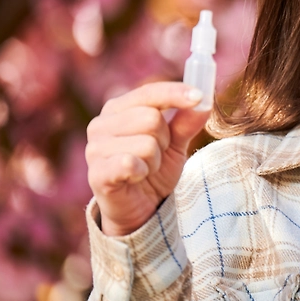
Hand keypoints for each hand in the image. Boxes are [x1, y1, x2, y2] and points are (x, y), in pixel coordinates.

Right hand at [85, 82, 210, 236]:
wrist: (139, 208)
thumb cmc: (154, 169)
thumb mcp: (175, 143)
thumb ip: (186, 121)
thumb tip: (204, 100)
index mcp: (118, 108)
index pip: (149, 92)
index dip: (175, 93)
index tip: (199, 96)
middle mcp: (101, 124)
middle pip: (151, 118)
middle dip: (165, 140)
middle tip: (157, 155)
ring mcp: (95, 149)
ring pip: (146, 143)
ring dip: (155, 161)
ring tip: (146, 169)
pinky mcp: (96, 173)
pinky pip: (130, 163)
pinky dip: (142, 172)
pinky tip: (136, 178)